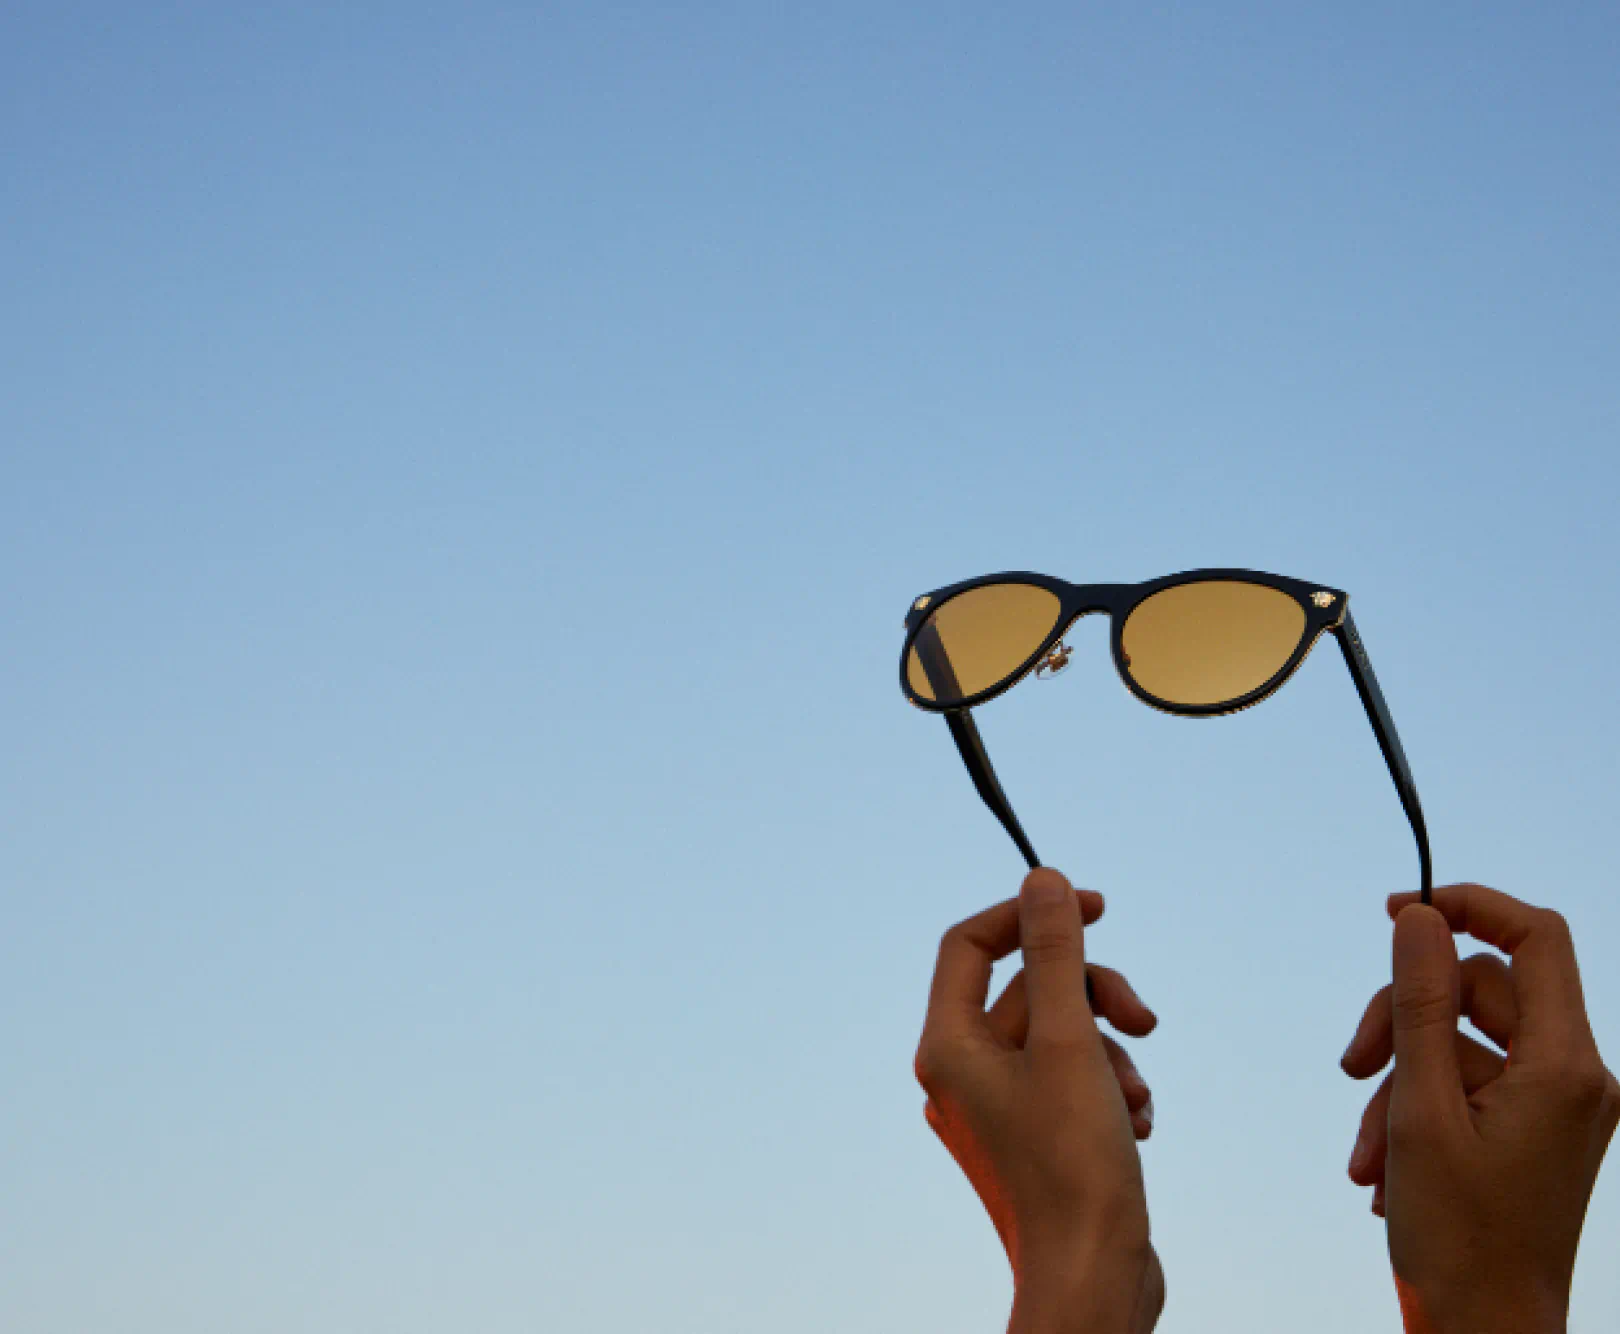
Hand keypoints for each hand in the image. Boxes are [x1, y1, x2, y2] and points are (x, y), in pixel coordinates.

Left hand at [915, 868, 1162, 1333]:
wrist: (1092, 1282)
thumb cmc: (1074, 1167)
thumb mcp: (1071, 1042)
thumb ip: (1058, 955)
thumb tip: (1043, 876)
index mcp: (948, 1047)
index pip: (972, 944)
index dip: (1031, 914)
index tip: (1096, 905)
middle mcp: (961, 1074)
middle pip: (1030, 990)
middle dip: (1095, 997)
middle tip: (1144, 1021)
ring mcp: (997, 1109)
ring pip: (1061, 1036)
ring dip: (1111, 1052)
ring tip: (1135, 1098)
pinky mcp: (1034, 1138)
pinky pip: (1072, 1079)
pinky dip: (1110, 1088)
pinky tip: (1137, 1125)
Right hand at [1341, 884, 1619, 1333]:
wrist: (1487, 1331)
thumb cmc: (1460, 1236)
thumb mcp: (1420, 1109)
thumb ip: (1419, 1004)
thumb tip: (1418, 918)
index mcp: (1565, 1065)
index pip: (1536, 938)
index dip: (1468, 907)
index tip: (1397, 911)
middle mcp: (1574, 1076)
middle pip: (1481, 990)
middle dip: (1404, 1018)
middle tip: (1354, 1065)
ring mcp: (1555, 1105)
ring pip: (1462, 1041)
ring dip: (1399, 1079)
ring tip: (1366, 1148)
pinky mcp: (1532, 1130)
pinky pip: (1466, 1084)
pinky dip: (1416, 1109)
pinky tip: (1381, 1166)